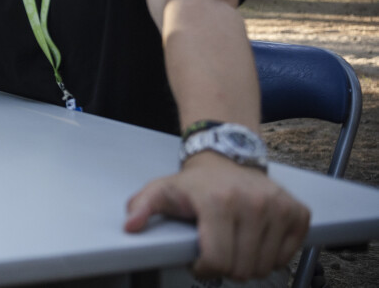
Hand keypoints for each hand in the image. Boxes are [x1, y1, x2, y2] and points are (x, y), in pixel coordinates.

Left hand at [125, 152, 308, 279]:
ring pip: (266, 266)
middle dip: (226, 268)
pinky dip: (272, 256)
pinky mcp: (298, 212)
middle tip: (217, 251)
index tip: (199, 261)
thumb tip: (130, 226)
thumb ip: (142, 207)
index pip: (218, 261)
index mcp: (218, 202)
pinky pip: (287, 255)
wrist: (228, 159)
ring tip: (234, 246)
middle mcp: (253, 203)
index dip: (205, 269)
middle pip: (243, 268)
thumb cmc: (195, 183)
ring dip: (248, 264)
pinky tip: (255, 240)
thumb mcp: (162, 190)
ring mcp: (279, 207)